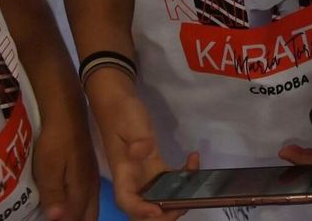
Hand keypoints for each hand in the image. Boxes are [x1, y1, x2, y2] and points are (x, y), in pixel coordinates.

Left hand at [33, 107, 99, 220]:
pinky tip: (73, 209)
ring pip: (91, 208)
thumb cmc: (55, 142)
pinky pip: (89, 198)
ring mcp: (91, 178)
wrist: (66, 113)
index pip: (77, 219)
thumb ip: (54, 195)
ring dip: (82, 219)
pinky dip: (81, 209)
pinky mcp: (87, 171)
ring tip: (71, 220)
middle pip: (90, 217)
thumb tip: (58, 220)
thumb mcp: (49, 169)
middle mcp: (91, 186)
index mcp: (82, 188)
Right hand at [90, 82, 197, 219]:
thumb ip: (138, 138)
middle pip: (144, 208)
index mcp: (122, 172)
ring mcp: (144, 175)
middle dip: (164, 212)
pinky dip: (183, 179)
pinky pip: (168, 182)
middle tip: (185, 197)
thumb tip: (142, 152)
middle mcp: (132, 179)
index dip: (140, 210)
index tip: (157, 209)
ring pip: (157, 199)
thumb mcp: (130, 122)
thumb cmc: (122, 112)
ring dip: (176, 200)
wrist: (118, 102)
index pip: (126, 200)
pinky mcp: (154, 167)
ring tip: (194, 181)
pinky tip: (192, 160)